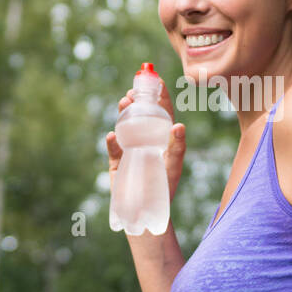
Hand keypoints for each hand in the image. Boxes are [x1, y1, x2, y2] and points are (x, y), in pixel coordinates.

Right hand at [105, 78, 186, 202]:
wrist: (147, 213)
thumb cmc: (165, 189)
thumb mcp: (174, 166)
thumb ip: (177, 147)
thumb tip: (179, 126)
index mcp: (161, 138)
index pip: (161, 112)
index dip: (158, 95)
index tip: (155, 78)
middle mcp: (145, 140)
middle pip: (140, 114)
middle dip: (137, 100)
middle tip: (133, 91)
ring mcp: (129, 150)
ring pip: (125, 126)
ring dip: (123, 113)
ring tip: (124, 102)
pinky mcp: (117, 163)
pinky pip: (113, 149)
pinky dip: (112, 142)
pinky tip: (113, 136)